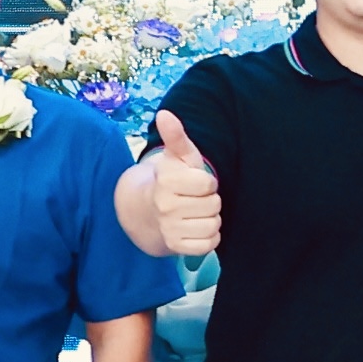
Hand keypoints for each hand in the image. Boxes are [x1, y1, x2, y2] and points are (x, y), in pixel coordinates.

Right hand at [145, 109, 223, 257]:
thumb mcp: (177, 156)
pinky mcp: (176, 247)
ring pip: (213, 225)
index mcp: (166, 182)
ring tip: (196, 212)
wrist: (148, 211)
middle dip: (210, 201)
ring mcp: (169, 228)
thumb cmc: (172, 180)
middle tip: (195, 198)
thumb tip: (165, 114)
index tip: (196, 182)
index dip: (207, 183)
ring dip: (211, 219)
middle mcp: (165, 206)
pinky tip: (196, 227)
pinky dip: (209, 237)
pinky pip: (209, 245)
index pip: (209, 185)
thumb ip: (176, 136)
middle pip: (214, 205)